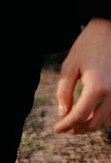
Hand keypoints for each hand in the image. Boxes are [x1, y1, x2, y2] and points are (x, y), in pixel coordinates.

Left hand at [54, 17, 110, 134]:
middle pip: (94, 123)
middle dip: (77, 129)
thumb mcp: (69, 66)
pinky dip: (102, 119)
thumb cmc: (87, 47)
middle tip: (64, 128)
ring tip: (74, 123)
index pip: (79, 116)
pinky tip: (90, 115)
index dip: (66, 125)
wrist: (110, 33)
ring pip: (106, 122)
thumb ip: (64, 91)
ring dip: (90, 126)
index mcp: (97, 89)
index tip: (56, 129)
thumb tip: (63, 114)